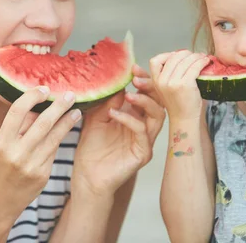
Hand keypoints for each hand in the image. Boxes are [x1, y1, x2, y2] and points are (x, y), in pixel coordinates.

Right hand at [0, 86, 81, 219]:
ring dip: (67, 122)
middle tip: (70, 94)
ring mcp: (32, 166)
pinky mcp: (43, 175)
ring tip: (76, 111)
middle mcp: (17, 154)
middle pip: (43, 122)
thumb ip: (16, 130)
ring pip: (55, 137)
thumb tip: (37, 108)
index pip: (18, 111)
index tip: (44, 89)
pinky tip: (65, 130)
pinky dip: (59, 139)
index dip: (32, 96)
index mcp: (1, 143)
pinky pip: (53, 152)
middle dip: (59, 106)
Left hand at [71, 64, 165, 197]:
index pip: (148, 94)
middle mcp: (144, 128)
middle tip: (136, 77)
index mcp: (136, 117)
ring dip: (144, 101)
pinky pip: (142, 132)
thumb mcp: (96, 118)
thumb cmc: (92, 149)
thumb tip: (118, 81)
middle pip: (159, 102)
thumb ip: (107, 101)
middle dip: (150, 87)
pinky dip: (129, 119)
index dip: (144, 80)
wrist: (87, 176)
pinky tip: (114, 113)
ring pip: (157, 116)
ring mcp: (146, 141)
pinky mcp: (143, 153)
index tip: (133, 68)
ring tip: (129, 94)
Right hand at [149, 50, 208, 120]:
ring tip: (203, 58)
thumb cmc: (178, 103)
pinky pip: (194, 66)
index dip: (167, 55)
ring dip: (196, 56)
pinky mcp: (186, 84)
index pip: (155, 60)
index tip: (178, 56)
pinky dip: (201, 62)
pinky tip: (205, 62)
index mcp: (155, 81)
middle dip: (186, 54)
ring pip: (185, 60)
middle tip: (195, 55)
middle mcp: (162, 80)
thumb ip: (168, 74)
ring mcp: (173, 82)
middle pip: (174, 57)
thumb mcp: (165, 88)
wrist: (184, 119)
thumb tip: (182, 56)